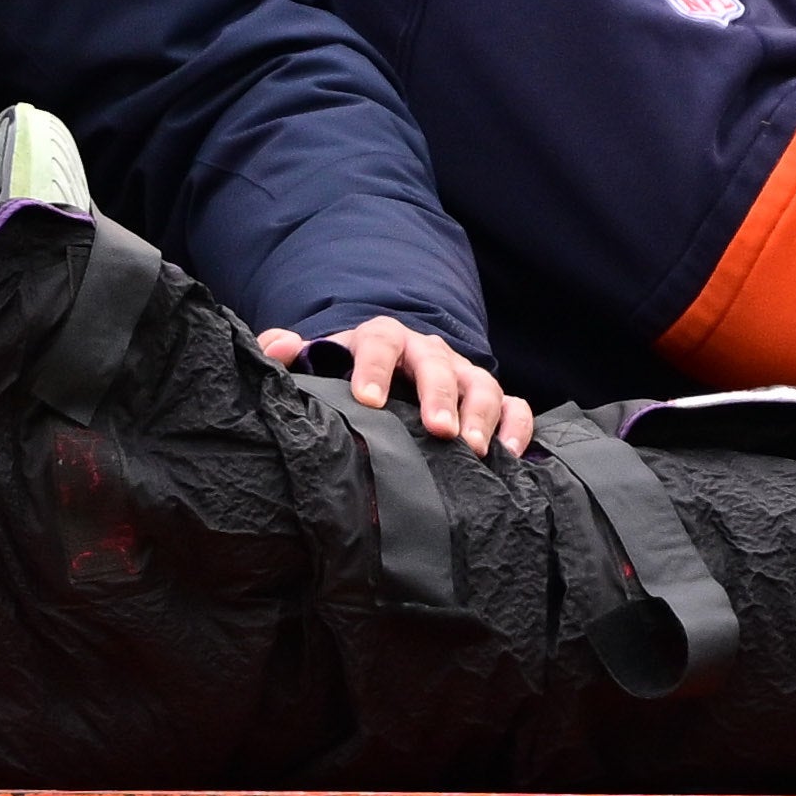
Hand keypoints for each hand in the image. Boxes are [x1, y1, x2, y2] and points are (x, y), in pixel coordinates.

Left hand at [261, 316, 535, 456]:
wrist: (385, 379)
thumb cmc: (347, 380)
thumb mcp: (316, 363)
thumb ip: (288, 354)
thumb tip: (280, 344)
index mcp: (381, 339)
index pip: (380, 343)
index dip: (375, 369)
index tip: (368, 401)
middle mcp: (427, 351)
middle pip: (437, 364)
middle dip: (439, 396)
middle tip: (438, 430)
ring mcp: (462, 374)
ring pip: (481, 384)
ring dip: (479, 415)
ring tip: (471, 450)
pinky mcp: (490, 399)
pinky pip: (514, 407)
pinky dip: (516, 429)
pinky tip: (507, 457)